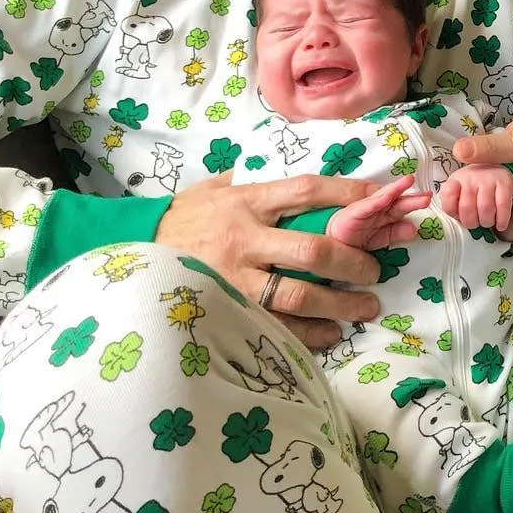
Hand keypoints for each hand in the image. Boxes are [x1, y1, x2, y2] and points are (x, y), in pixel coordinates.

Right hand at [157, 171, 384, 349]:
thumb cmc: (183, 218)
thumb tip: (307, 177)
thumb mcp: (216, 188)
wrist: (129, 251)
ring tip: (366, 307)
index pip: (307, 191)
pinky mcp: (225, 312)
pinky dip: (308, 335)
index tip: (383, 197)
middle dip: (353, 262)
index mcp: (246, 202)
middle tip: (375, 270)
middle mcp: (243, 239)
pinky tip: (329, 335)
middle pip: (312, 251)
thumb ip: (257, 182)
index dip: (350, 193)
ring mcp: (234, 280)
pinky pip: (275, 329)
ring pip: (298, 297)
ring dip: (340, 306)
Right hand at [327, 175, 432, 248]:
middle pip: (395, 203)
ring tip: (409, 181)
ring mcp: (363, 211)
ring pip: (382, 200)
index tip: (428, 198)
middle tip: (427, 194)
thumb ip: (395, 234)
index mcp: (382, 217)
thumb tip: (414, 230)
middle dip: (410, 198)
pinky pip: (366, 207)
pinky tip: (387, 195)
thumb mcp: (378, 240)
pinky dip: (377, 201)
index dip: (413, 203)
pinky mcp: (351, 214)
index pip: (400, 210)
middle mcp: (375, 211)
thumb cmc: (352, 241)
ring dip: (396, 191)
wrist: (327, 246)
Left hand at [440, 164, 512, 230]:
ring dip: (486, 222)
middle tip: (476, 223)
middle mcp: (471, 177)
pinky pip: (503, 207)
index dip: (452, 211)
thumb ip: (451, 203)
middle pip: (467, 207)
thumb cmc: (474, 186)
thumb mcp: (458, 191)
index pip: (447, 196)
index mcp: (456, 180)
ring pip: (485, 209)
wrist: (496, 170)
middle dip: (471, 222)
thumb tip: (456, 219)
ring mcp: (488, 179)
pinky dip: (501, 220)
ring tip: (487, 221)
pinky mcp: (505, 184)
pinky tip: (500, 224)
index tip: (459, 215)